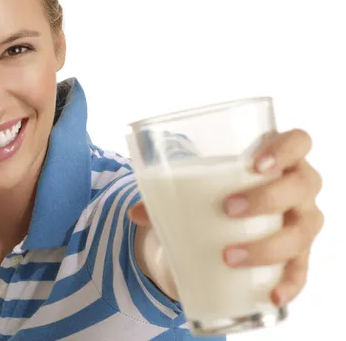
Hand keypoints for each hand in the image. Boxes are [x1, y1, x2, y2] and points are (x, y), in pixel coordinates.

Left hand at [127, 129, 323, 305]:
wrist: (233, 219)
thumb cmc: (219, 190)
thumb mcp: (200, 185)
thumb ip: (167, 192)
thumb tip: (134, 213)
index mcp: (279, 158)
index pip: (298, 141)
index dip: (285, 149)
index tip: (255, 164)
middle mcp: (299, 187)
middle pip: (301, 185)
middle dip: (267, 198)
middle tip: (228, 209)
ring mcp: (302, 221)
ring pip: (301, 232)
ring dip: (268, 246)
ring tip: (229, 256)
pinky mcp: (299, 254)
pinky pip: (301, 270)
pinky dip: (288, 284)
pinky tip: (270, 295)